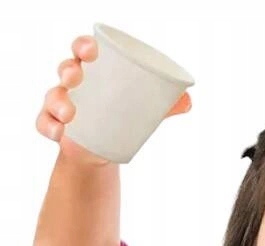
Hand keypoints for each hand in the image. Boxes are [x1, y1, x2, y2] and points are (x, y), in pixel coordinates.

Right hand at [36, 35, 191, 165]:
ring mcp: (60, 103)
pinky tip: (58, 133)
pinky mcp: (53, 125)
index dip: (84, 46)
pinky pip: (43, 123)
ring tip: (70, 114)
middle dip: (68, 70)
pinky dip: (48, 127)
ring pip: (53, 96)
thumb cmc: (122, 118)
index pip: (84, 50)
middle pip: (66, 68)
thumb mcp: (144, 111)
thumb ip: (166, 105)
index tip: (91, 50)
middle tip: (77, 78)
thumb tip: (190, 100)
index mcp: (93, 71)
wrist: (102, 150)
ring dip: (58, 102)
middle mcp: (73, 83)